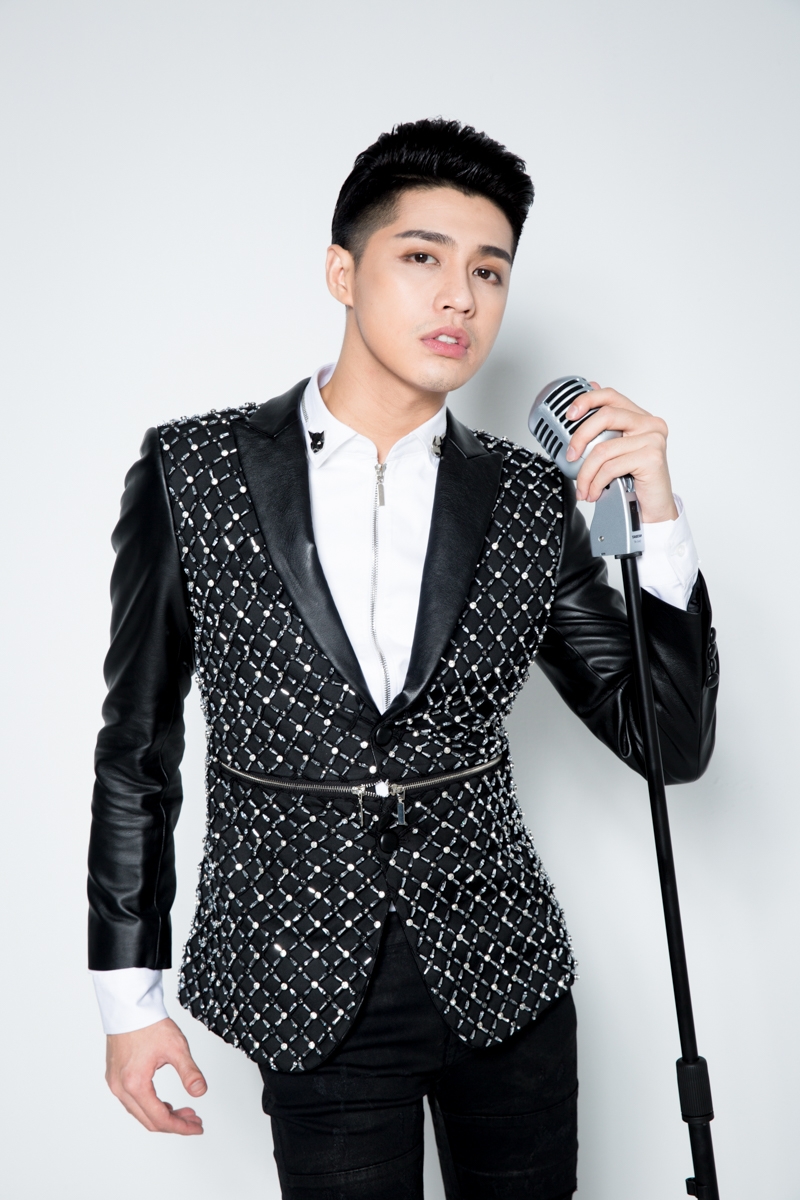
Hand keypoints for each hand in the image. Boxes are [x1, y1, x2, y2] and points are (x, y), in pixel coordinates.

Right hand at [105, 1017, 206, 1134]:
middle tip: (194, 1120)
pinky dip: (150, 1106)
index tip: (197, 1127)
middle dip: (174, 1123)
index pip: (160, 1119)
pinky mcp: (114, 1077)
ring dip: (162, 1115)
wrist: (129, 1007)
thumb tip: (200, 1092)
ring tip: (184, 1111)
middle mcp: (121, 1088)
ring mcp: (115, 1083)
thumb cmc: (149, 1024)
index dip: (181, 1127)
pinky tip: (164, 1102)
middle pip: (148, 1121)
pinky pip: (132, 1102)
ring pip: (139, 1113)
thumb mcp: (176, 1048)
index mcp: (135, 1084)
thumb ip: (189, 1072)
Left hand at [565, 383, 678, 522]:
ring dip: (586, 472)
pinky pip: (611, 467)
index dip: (587, 400)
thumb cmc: (635, 479)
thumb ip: (603, 432)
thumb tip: (582, 408)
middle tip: (570, 456)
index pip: (611, 396)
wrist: (654, 507)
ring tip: (583, 487)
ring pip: (604, 448)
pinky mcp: (651, 458)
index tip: (570, 414)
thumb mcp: (615, 452)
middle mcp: (650, 423)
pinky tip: (595, 492)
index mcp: (640, 417)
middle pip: (605, 416)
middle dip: (580, 437)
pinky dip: (596, 483)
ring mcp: (653, 439)